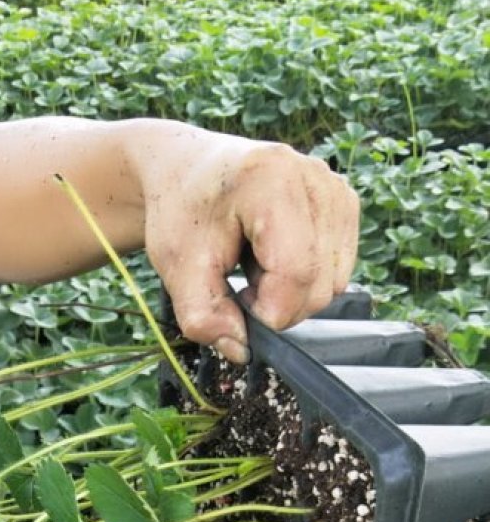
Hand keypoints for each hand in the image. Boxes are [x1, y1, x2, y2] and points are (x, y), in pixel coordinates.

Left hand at [136, 131, 359, 362]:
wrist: (187, 171)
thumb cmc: (181, 212)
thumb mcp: (177, 267)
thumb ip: (204, 315)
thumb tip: (241, 350)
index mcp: (271, 180)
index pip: (296, 273)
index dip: (269, 310)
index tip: (239, 301)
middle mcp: (314, 176)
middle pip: (321, 284)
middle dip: (280, 303)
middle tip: (242, 284)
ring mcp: (335, 187)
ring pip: (334, 282)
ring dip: (293, 291)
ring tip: (257, 264)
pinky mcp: (344, 201)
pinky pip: (339, 269)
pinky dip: (307, 277)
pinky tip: (276, 256)